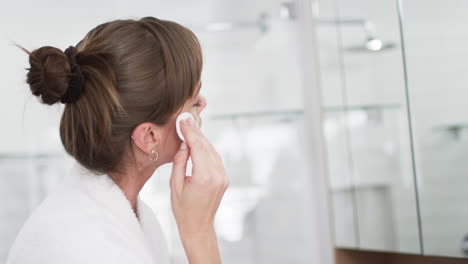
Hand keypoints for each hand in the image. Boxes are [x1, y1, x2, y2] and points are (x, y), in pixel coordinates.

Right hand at [170, 118, 228, 237]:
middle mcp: (217, 175)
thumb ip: (180, 161)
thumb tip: (185, 143)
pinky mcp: (224, 178)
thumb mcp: (174, 184)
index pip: (197, 147)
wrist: (198, 226)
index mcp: (204, 177)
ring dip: (201, 139)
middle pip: (206, 146)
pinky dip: (207, 149)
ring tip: (190, 127)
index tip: (182, 121)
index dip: (189, 132)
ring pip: (212, 151)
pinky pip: (215, 158)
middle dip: (195, 132)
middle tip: (186, 119)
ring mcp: (223, 176)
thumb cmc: (182, 208)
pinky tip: (198, 142)